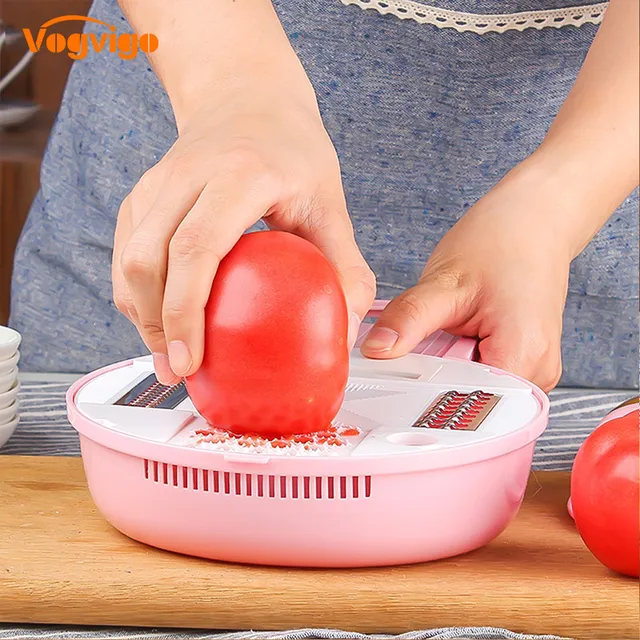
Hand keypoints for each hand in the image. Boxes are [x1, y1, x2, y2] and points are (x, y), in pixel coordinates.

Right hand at [112, 86, 374, 384]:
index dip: (185, 310)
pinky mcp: (143, 192)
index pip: (196, 247)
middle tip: (179, 372)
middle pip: (146, 258)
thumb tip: (348, 332)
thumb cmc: (293, 150)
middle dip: (155, 325)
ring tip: (167, 356)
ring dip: (141, 314)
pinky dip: (136, 293)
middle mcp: (186, 174)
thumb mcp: (330, 201)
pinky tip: (160, 320)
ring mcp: (157, 181)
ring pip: (127, 258)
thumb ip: (345, 265)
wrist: (248, 96)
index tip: (191, 360)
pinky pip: (125, 251)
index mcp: (237, 174)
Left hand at [361, 159, 574, 391]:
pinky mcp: (522, 359)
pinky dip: (460, 361)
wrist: (534, 220)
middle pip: (471, 401)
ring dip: (449, 369)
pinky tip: (458, 335)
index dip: (428, 396)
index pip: (470, 404)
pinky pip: (481, 375)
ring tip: (450, 332)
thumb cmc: (503, 241)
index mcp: (525, 357)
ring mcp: (532, 368)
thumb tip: (376, 351)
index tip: (400, 380)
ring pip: (474, 390)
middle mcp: (536, 373)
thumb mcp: (446, 281)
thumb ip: (410, 320)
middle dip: (436, 380)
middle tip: (425, 344)